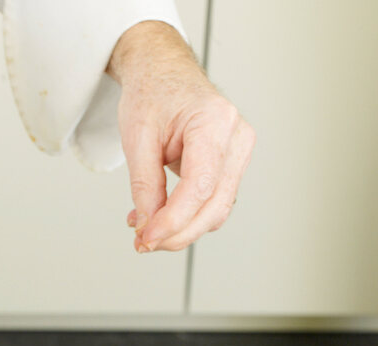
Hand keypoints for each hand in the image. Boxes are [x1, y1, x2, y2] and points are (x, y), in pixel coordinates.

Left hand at [107, 21, 254, 251]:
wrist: (163, 72)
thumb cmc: (153, 93)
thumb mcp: (138, 138)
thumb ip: (144, 187)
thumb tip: (148, 228)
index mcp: (214, 122)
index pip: (200, 187)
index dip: (173, 221)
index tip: (146, 238)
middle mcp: (236, 137)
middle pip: (213, 207)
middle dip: (177, 233)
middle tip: (143, 242)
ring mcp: (239, 152)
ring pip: (216, 211)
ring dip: (180, 229)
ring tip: (145, 226)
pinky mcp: (232, 166)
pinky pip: (213, 203)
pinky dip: (187, 217)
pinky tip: (160, 216)